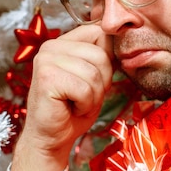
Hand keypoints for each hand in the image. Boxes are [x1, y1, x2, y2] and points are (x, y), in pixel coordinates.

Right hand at [11, 24, 113, 170]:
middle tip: (83, 97)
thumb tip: (124, 41)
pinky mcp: (47, 78)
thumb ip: (104, 58)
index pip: (99, 33)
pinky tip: (70, 108)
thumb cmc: (72, 109)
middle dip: (101, 82)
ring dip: (93, 96)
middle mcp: (51, 46)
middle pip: (101, 55)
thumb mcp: (94, 78)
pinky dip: (84, 105)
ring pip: (94, 73)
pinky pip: (84, 89)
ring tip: (76, 103)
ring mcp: (46, 60)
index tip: (96, 80)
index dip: (108, 59)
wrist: (52, 138)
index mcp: (63, 42)